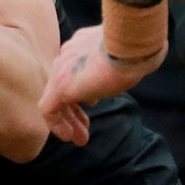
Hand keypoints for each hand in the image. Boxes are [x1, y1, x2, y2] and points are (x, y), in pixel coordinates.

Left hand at [40, 25, 165, 144]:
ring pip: (56, 98)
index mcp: (81, 45)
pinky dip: (57, 124)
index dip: (83, 90)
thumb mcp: (124, 57)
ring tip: (80, 139)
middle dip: (74, 109)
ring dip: (68, 120)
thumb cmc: (136, 49)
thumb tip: (114, 77)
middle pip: (64, 85)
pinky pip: (48, 109)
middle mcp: (68, 55)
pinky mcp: (60, 85)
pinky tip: (69, 137)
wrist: (129, 44)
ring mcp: (62, 69)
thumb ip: (114, 64)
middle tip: (84, 128)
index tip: (92, 104)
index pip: (75, 70)